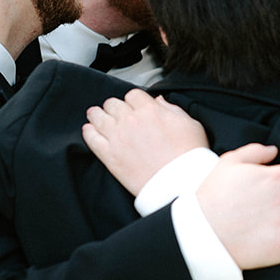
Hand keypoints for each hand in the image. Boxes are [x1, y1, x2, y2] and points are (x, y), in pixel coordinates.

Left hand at [82, 90, 207, 195]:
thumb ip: (172, 109)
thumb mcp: (190, 124)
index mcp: (150, 110)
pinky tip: (90, 130)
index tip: (135, 106)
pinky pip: (91, 138)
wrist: (180, 184)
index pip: (133, 95)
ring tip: (96, 115)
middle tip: (116, 112)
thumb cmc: (189, 156)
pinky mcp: (110, 156)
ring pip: (98, 116)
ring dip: (97, 114)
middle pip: (113, 103)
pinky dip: (89, 132)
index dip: (134, 100)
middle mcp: (130, 120)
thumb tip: (159, 101)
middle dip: (115, 106)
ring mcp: (117, 138)